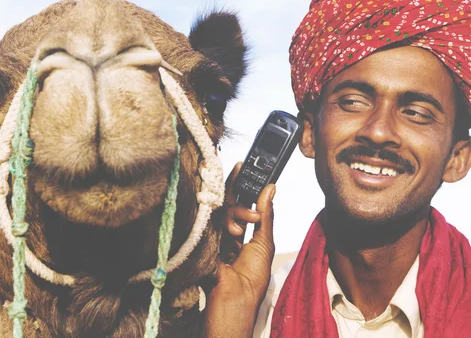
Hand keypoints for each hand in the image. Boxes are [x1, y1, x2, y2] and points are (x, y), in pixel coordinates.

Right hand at [203, 163, 275, 337]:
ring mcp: (210, 233)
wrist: (232, 304)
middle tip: (244, 183)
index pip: (239, 202)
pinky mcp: (200, 237)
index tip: (244, 166)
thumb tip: (270, 188)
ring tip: (241, 232)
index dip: (242, 184)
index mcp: (239, 233)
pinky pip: (208, 217)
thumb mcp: (264, 244)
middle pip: (227, 201)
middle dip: (237, 193)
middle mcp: (223, 231)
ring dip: (235, 214)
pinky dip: (222, 220)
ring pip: (219, 208)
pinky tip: (231, 228)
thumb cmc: (250, 282)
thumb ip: (266, 215)